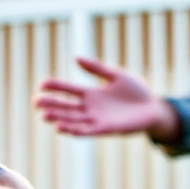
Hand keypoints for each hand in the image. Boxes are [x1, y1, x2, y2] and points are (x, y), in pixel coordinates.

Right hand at [35, 57, 181, 141]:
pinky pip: (86, 131)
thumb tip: (75, 57)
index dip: (55, 86)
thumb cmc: (137, 91)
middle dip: (51, 104)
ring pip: (72, 119)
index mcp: (91, 93)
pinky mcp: (105, 129)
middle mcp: (90, 107)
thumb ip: (97, 68)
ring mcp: (96, 119)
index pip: (68, 89)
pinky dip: (73, 130)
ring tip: (45, 115)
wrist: (154, 108)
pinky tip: (61, 127)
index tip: (42, 84)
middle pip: (66, 106)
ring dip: (59, 118)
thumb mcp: (116, 74)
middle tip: (36, 101)